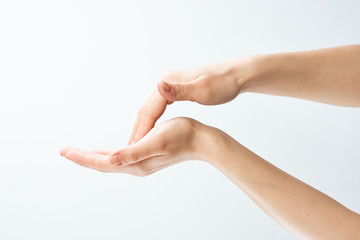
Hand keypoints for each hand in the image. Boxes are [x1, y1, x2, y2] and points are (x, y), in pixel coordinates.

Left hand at [60, 117, 211, 175]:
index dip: (84, 157)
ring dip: (94, 156)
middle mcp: (136, 165)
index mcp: (136, 163)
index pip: (104, 162)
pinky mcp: (146, 155)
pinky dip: (108, 153)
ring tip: (79, 152)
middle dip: (84, 157)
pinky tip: (105, 150)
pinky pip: (120, 156)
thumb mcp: (156, 141)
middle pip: (104, 163)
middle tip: (65, 151)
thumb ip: (133, 152)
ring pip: (111, 160)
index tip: (65, 152)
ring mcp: (141, 161)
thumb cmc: (182, 136)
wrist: (201, 140)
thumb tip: (111, 159)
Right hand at [129, 57, 254, 143]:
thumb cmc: (223, 85)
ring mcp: (170, 85)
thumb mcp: (203, 90)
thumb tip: (158, 86)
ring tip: (137, 143)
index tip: (134, 147)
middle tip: (129, 149)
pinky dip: (153, 120)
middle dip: (138, 129)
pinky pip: (159, 107)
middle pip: (146, 108)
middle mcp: (166, 82)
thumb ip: (179, 91)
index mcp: (168, 82)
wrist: (235, 75)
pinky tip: (153, 129)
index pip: (149, 110)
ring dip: (144, 125)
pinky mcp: (176, 89)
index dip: (141, 130)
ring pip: (151, 108)